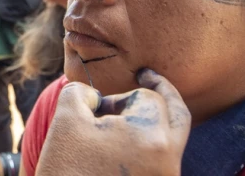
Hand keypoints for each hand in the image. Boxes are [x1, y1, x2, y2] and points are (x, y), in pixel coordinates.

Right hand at [37, 69, 190, 175]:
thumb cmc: (65, 168)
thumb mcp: (66, 117)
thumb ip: (81, 91)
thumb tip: (96, 96)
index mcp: (151, 137)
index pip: (148, 98)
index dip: (120, 97)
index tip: (98, 106)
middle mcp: (169, 161)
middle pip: (179, 116)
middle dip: (164, 94)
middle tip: (149, 78)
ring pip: (173, 140)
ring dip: (156, 122)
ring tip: (127, 116)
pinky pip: (164, 160)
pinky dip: (151, 144)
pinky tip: (125, 143)